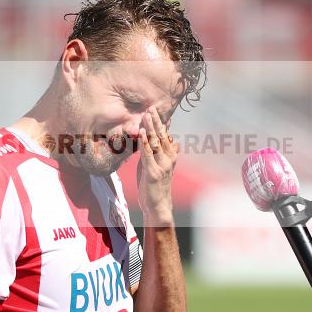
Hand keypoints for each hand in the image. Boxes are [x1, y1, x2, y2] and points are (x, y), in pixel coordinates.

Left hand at [137, 107, 175, 225]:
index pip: (165, 135)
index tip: (154, 109)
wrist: (157, 205)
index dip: (160, 122)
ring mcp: (162, 165)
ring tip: (146, 115)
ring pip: (156, 142)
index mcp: (170, 155)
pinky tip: (141, 132)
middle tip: (151, 107)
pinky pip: (148, 154)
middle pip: (161, 136)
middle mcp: (169, 158)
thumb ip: (155, 151)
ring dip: (150, 128)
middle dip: (156, 121)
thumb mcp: (155, 164)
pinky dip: (144, 142)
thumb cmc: (154, 184)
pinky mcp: (153, 172)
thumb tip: (157, 138)